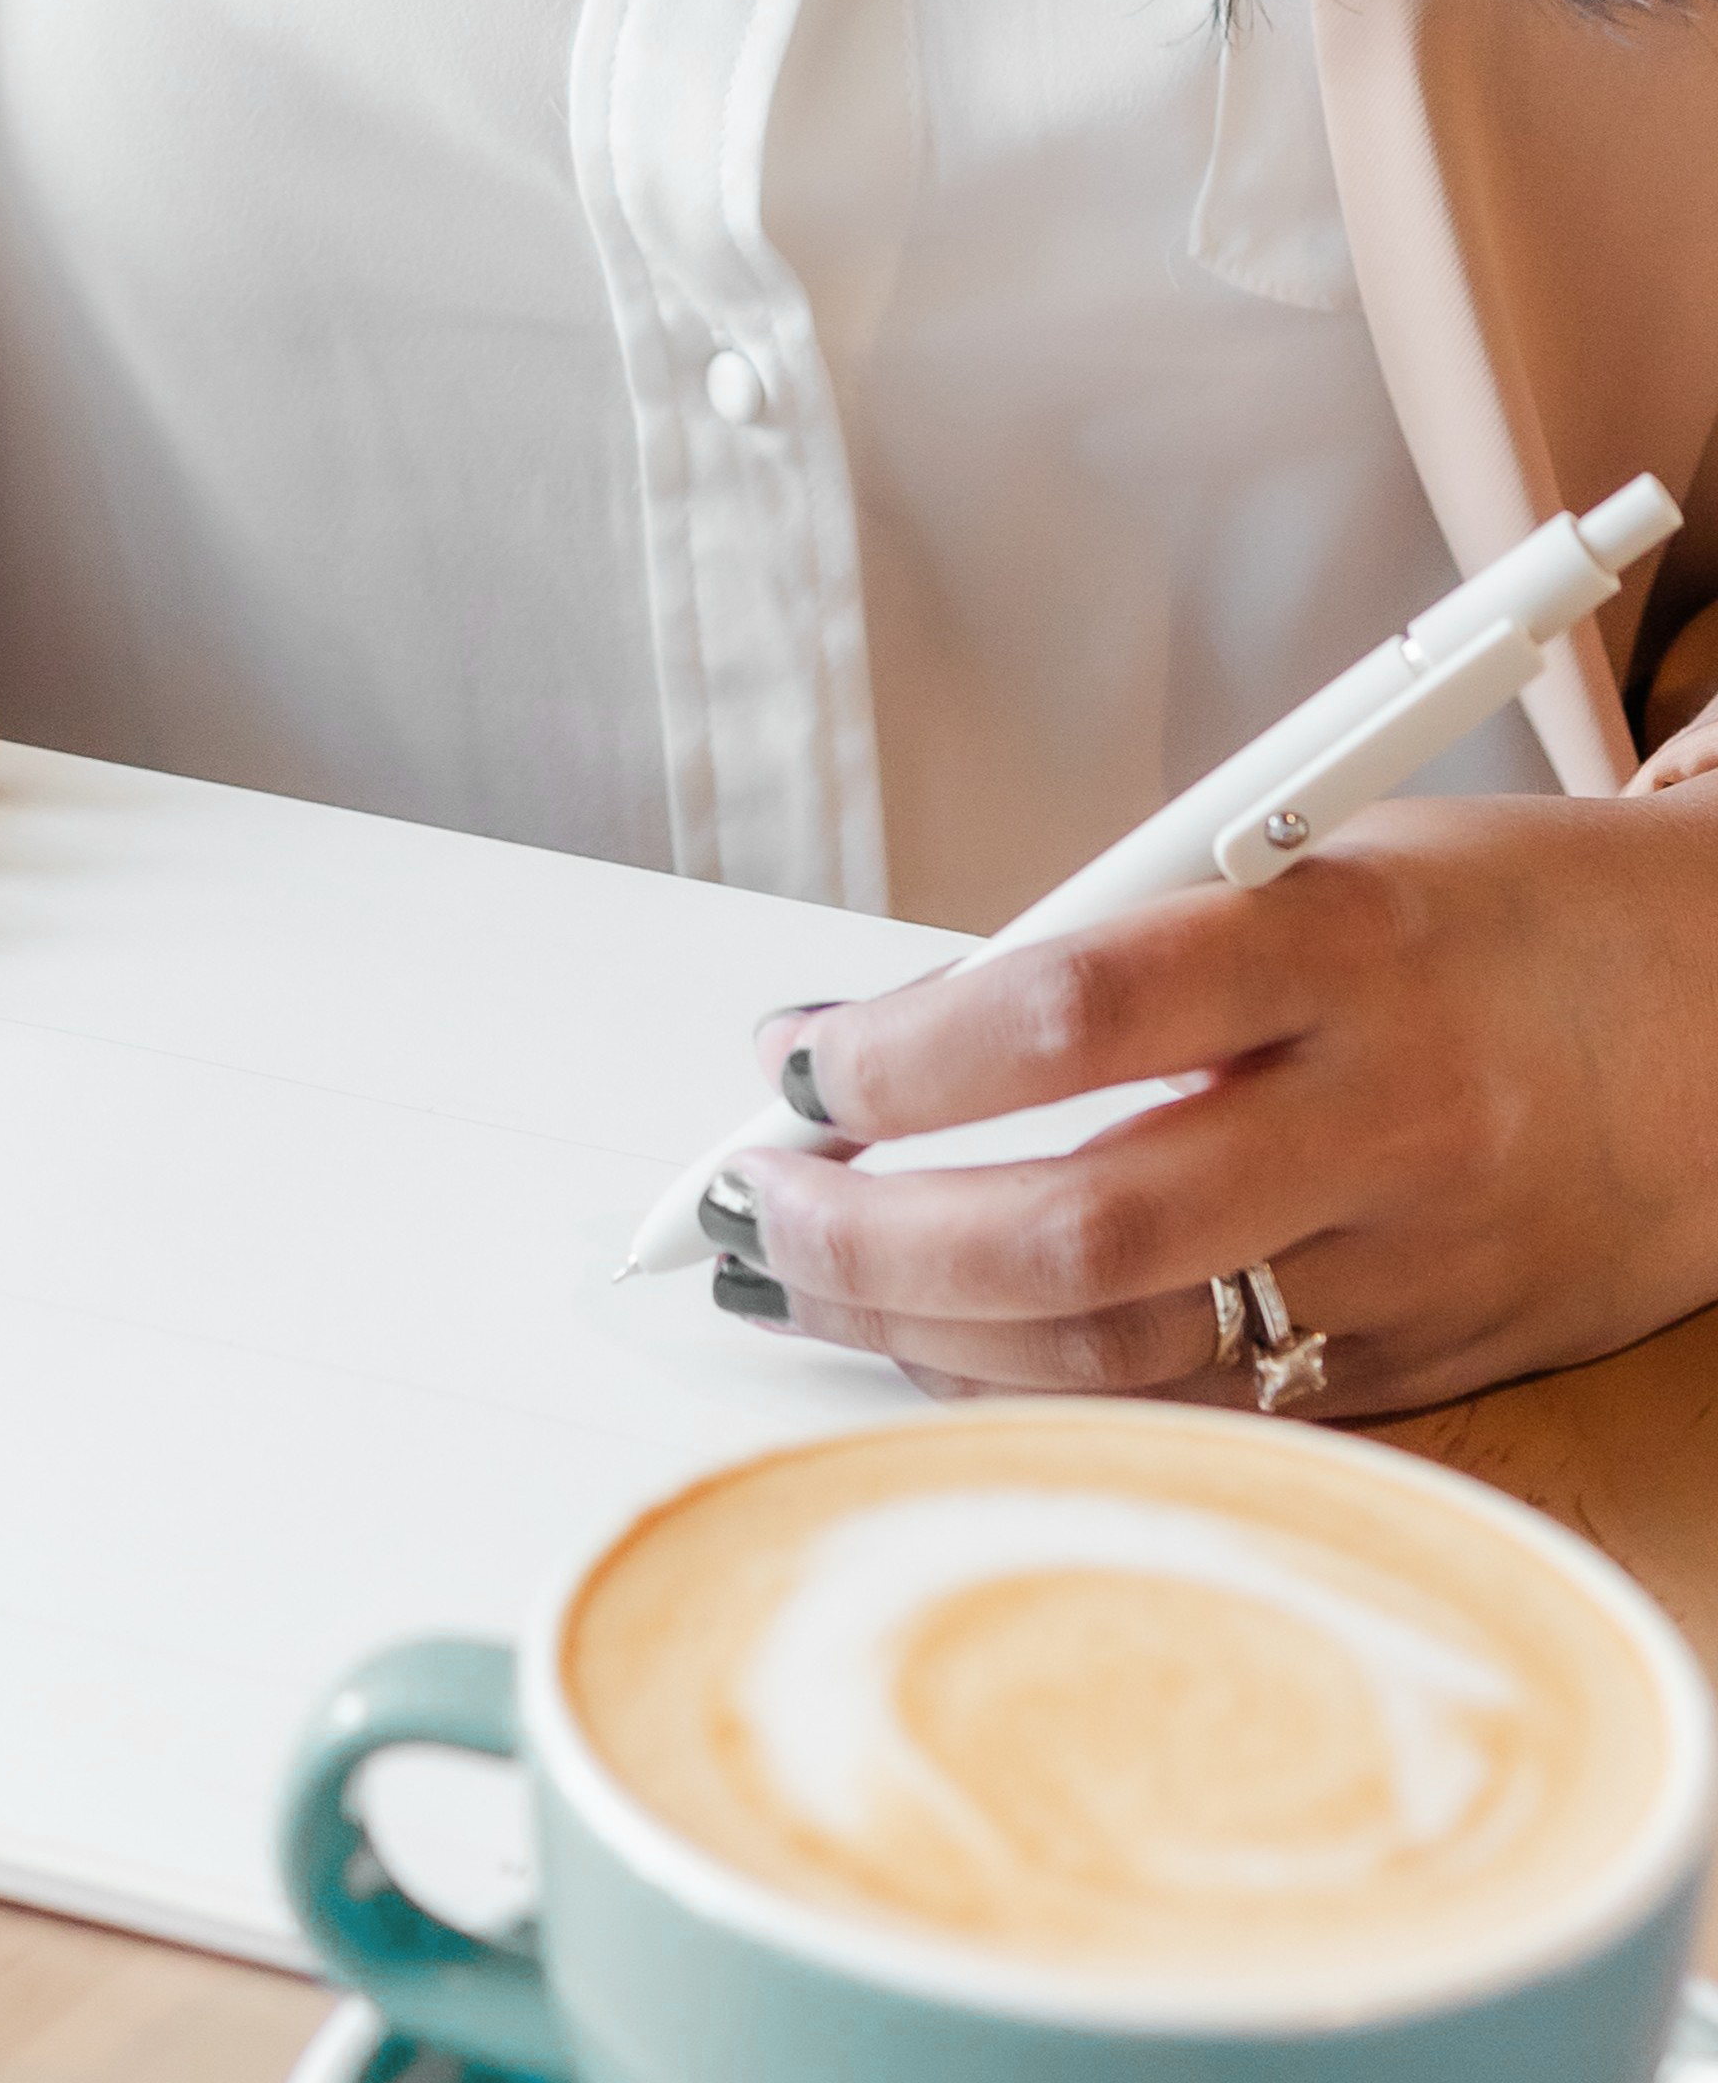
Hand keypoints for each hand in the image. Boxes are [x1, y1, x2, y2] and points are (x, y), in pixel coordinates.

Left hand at [704, 780, 1717, 1416]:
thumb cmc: (1507, 919)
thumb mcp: (1314, 858)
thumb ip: (1116, 949)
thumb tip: (881, 1048)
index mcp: (1349, 949)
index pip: (1065, 1017)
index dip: (894, 1060)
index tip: (795, 1069)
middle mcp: (1387, 1122)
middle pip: (1073, 1231)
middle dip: (866, 1237)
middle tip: (754, 1208)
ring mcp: (1411, 1267)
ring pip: (1118, 1354)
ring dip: (917, 1331)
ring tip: (802, 1279)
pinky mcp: (1424, 1368)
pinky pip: (1192, 1404)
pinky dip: (1036, 1381)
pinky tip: (943, 1337)